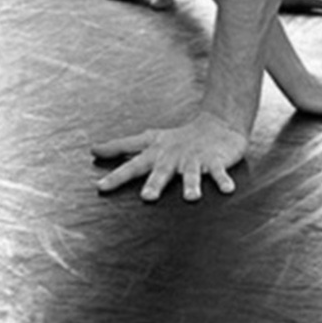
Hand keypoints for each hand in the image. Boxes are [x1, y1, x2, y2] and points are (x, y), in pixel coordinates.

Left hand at [92, 111, 248, 201]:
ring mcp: (195, 159)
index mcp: (156, 154)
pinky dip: (223, 181)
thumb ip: (121, 146)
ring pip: (192, 174)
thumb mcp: (148, 139)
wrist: (217, 124)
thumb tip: (94, 150)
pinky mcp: (216, 161)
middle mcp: (173, 157)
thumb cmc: (179, 138)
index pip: (131, 165)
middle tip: (147, 197)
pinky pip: (220, 172)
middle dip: (155, 184)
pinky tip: (227, 190)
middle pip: (161, 172)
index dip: (116, 176)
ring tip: (191, 198)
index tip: (100, 187)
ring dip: (191, 185)